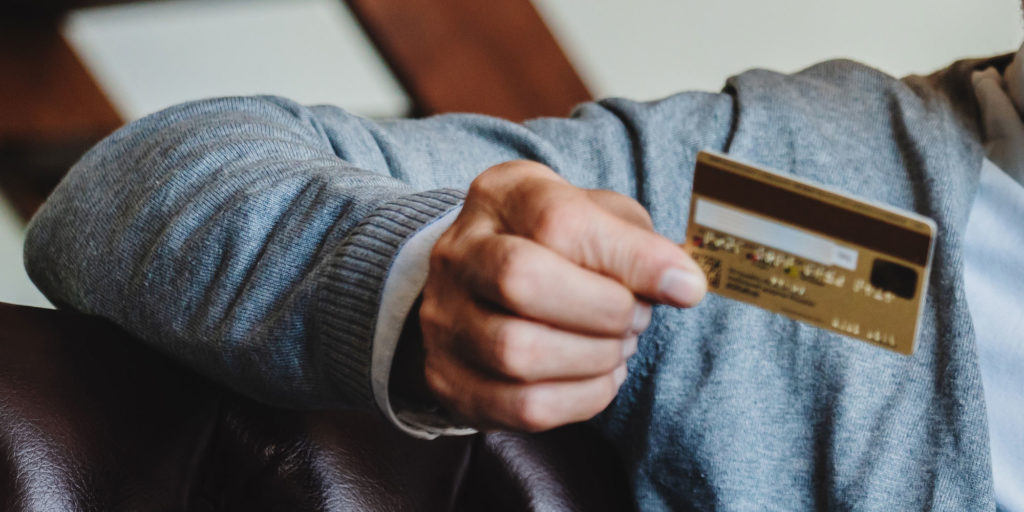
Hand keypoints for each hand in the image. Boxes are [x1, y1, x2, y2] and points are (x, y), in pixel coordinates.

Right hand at [419, 160, 705, 431]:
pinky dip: (581, 398)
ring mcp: (443, 319)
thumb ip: (637, 241)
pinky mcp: (449, 379)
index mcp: (500, 196)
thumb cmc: (556, 246)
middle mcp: (457, 253)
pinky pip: (521, 406)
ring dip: (594, 357)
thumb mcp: (597, 216)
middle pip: (521, 282)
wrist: (484, 286)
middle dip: (603, 309)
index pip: (558, 222)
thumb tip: (682, 283)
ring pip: (518, 353)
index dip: (631, 259)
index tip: (685, 286)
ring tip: (618, 344)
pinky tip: (599, 375)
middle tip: (637, 316)